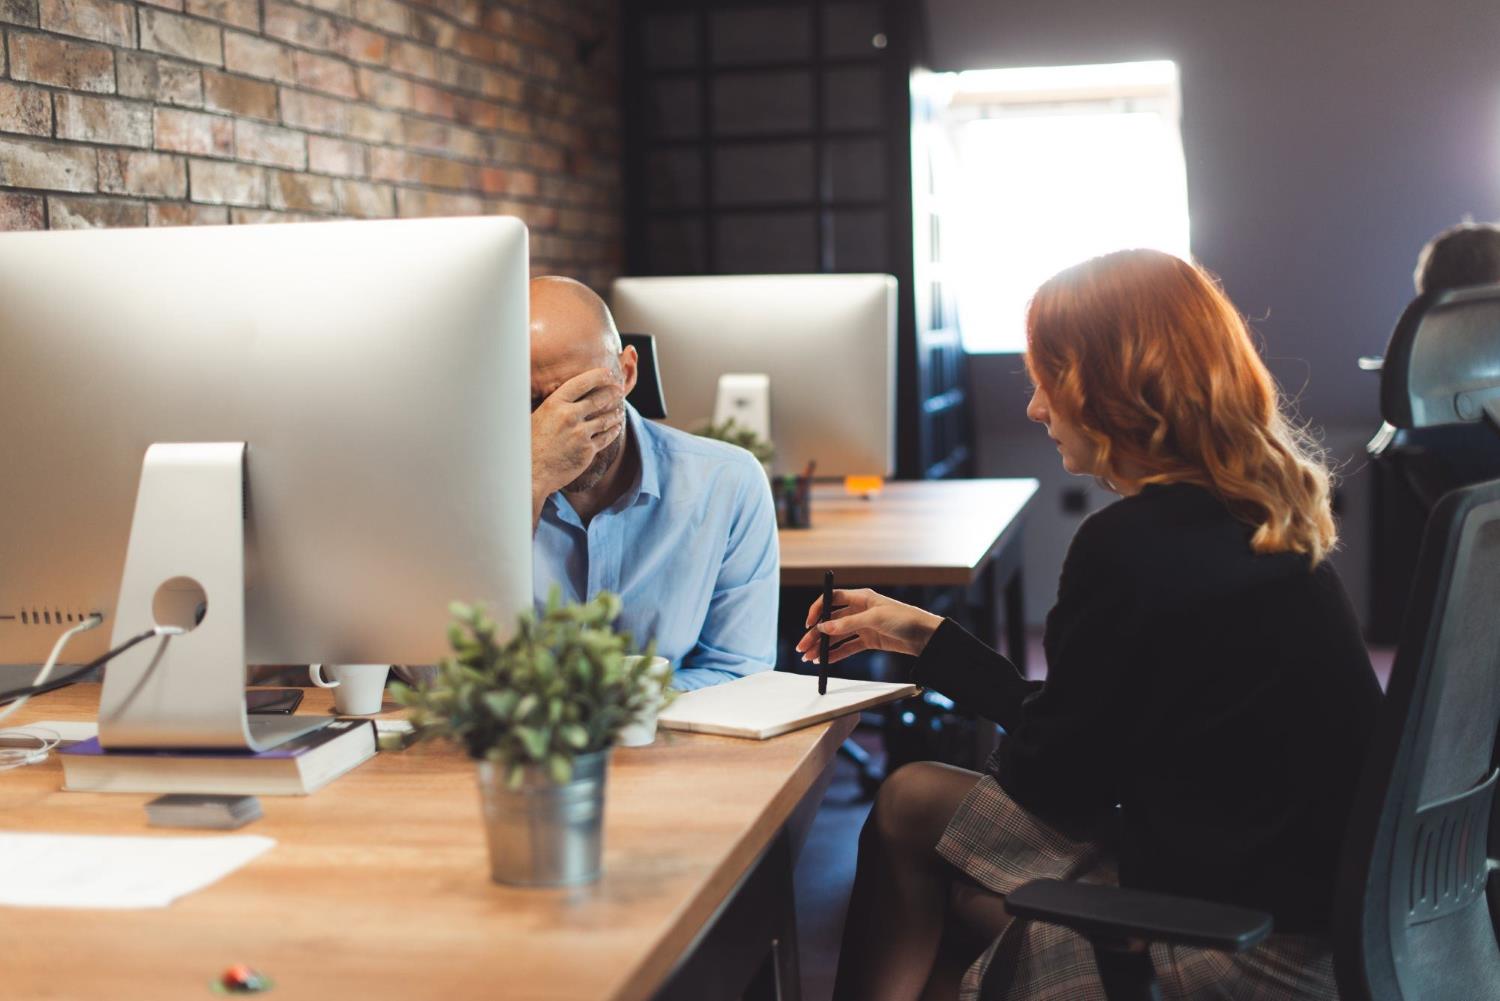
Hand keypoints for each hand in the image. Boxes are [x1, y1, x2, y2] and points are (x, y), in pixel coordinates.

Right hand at [531, 367, 625, 496]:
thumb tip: (563, 397)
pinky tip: (616, 427)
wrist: (531, 472)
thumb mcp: (535, 417)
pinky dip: (613, 431)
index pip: (581, 383)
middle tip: (619, 390)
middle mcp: (570, 416)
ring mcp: (581, 434)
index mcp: (555, 404)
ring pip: (605, 419)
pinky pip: (606, 437)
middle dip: (612, 393)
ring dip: (614, 413)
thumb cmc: (528, 445)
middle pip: (598, 399)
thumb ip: (552, 407)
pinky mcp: (588, 451)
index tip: (607, 374)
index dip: (598, 376)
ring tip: (619, 410)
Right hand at [795, 588, 942, 665]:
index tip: (808, 624)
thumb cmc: (904, 619)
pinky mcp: (869, 640)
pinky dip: (836, 653)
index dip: (818, 610)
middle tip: (802, 648)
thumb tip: (823, 627)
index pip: (831, 600)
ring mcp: (863, 626)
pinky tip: (825, 660)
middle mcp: (859, 610)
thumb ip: (848, 623)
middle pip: (831, 621)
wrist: (926, 636)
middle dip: (815, 634)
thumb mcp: (874, 619)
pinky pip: (848, 647)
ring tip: (809, 658)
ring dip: (823, 646)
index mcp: (860, 597)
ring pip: (837, 636)